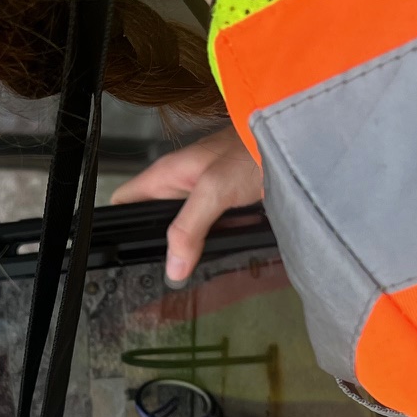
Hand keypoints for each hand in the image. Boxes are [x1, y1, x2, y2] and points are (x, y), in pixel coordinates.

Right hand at [109, 125, 263, 283]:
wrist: (299, 141)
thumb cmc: (253, 151)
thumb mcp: (214, 189)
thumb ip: (189, 227)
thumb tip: (172, 268)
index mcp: (166, 174)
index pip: (123, 201)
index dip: (117, 225)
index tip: (125, 254)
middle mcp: (180, 184)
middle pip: (152, 219)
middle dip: (155, 247)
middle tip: (161, 276)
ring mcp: (202, 194)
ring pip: (181, 227)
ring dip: (185, 249)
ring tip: (187, 275)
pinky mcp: (224, 204)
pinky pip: (206, 228)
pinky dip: (209, 243)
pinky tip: (215, 259)